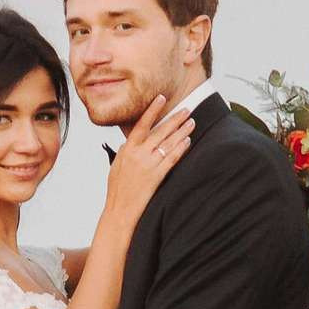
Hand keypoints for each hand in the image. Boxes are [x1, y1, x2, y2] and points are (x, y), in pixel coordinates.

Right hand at [102, 91, 192, 224]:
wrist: (120, 211)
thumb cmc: (117, 191)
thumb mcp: (116, 166)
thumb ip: (124, 152)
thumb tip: (129, 142)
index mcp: (127, 149)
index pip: (142, 124)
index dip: (153, 110)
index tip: (161, 98)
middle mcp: (138, 154)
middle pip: (160, 131)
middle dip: (175, 119)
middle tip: (186, 109)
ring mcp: (148, 164)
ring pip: (168, 143)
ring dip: (181, 131)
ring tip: (191, 122)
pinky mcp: (157, 176)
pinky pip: (172, 158)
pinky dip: (180, 148)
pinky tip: (188, 141)